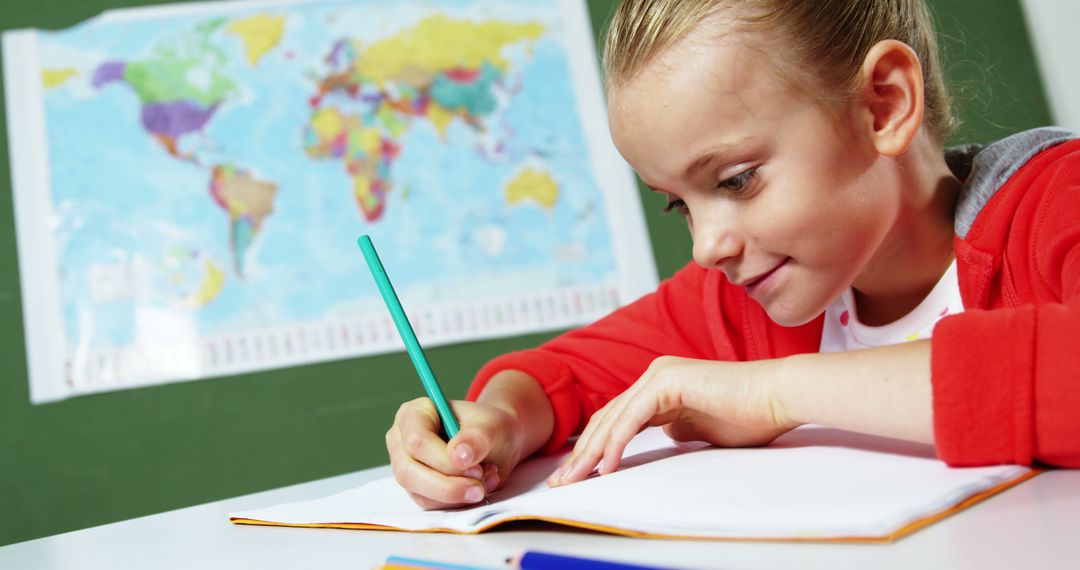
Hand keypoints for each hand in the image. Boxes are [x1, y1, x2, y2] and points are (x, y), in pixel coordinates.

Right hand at [386, 397, 525, 508]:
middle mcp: (402, 440)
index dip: (444, 460)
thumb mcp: (492, 425)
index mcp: (414, 414)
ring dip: (456, 495)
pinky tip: (479, 486)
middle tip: (480, 489)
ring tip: (486, 480)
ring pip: (419, 493)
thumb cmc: (490, 428)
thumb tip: (459, 456)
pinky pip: (430, 505)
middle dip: (448, 486)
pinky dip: (457, 502)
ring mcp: (405, 467)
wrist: (496, 444)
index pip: (416, 441)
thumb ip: (477, 438)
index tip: (477, 469)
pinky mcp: (416, 489)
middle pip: (409, 472)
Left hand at [548, 356, 793, 486]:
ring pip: (613, 418)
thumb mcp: (699, 428)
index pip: (616, 420)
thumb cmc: (749, 415)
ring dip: (591, 452)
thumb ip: (675, 428)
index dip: (595, 448)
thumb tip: (663, 438)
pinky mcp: (667, 381)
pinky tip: (606, 466)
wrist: (777, 398)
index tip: (580, 477)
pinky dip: (616, 443)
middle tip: (562, 483)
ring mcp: (659, 375)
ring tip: (575, 480)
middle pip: (606, 418)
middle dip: (582, 453)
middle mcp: (654, 376)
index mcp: (660, 385)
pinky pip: (633, 418)